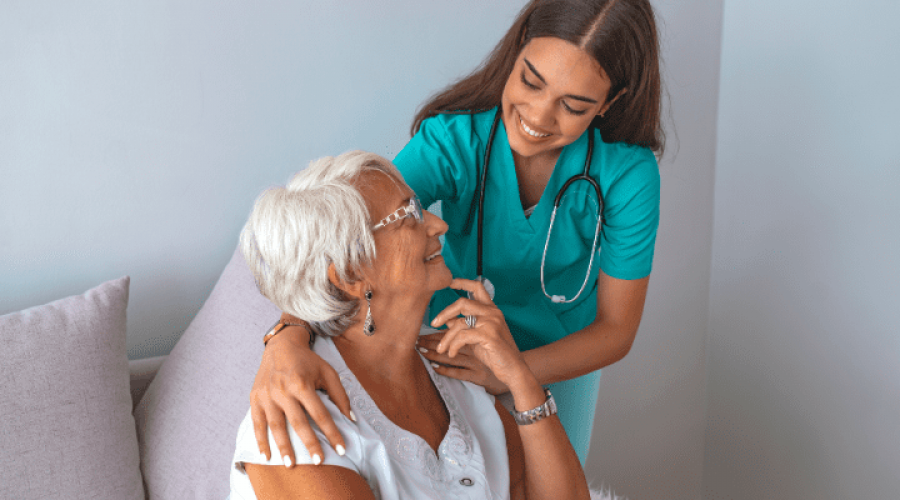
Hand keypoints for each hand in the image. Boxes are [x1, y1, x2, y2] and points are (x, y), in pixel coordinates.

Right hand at [250, 326, 353, 466]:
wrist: (280, 346)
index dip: (332, 432)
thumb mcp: (328, 372)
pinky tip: (266, 456)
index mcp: (302, 383)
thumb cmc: (307, 362)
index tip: (341, 449)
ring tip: (291, 464)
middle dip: (309, 443)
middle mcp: (283, 390)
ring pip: (276, 425)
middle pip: (298, 422)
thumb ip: (340, 395)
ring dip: (283, 447)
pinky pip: (257, 423)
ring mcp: (267, 395)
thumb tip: (351, 419)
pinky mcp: (255, 398)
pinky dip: (260, 440)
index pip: (320, 413)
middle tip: (318, 462)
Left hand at [425, 278, 529, 390]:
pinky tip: (452, 353)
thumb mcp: (478, 337)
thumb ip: (465, 326)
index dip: (462, 282)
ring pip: (459, 323)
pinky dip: (453, 346)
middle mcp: (493, 313)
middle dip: (444, 312)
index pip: (478, 288)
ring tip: (442, 349)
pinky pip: (462, 336)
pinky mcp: (489, 335)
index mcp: (492, 310)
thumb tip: (447, 320)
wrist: (513, 369)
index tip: (450, 282)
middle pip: (462, 302)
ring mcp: (491, 323)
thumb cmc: (496, 354)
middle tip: (434, 323)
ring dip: (446, 338)